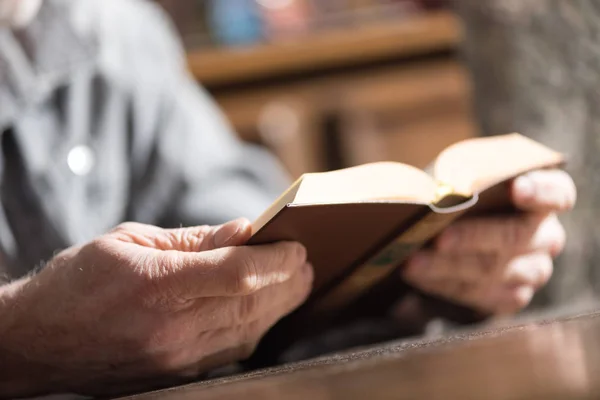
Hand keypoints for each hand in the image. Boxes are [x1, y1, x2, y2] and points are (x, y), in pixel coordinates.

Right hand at [0, 219, 311, 396]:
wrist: (38, 341)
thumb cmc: (80, 281)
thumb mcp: (130, 241)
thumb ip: (192, 239)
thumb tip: (243, 230)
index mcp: (156, 284)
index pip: (236, 272)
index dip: (275, 259)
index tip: (296, 246)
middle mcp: (171, 327)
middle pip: (250, 303)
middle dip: (287, 282)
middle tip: (306, 263)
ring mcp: (175, 357)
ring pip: (247, 330)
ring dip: (279, 306)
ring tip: (298, 283)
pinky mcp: (176, 372)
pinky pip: (231, 350)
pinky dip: (255, 327)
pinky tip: (266, 311)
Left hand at [401, 169, 575, 314]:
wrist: (468, 235)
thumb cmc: (469, 194)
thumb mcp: (468, 177)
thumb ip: (462, 177)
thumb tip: (433, 187)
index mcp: (548, 196)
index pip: (556, 193)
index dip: (539, 191)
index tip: (517, 188)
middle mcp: (547, 236)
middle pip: (514, 236)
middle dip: (472, 236)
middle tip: (439, 237)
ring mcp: (534, 270)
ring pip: (491, 270)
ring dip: (447, 267)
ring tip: (412, 262)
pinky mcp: (512, 296)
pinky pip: (478, 294)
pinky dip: (443, 284)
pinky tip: (418, 276)